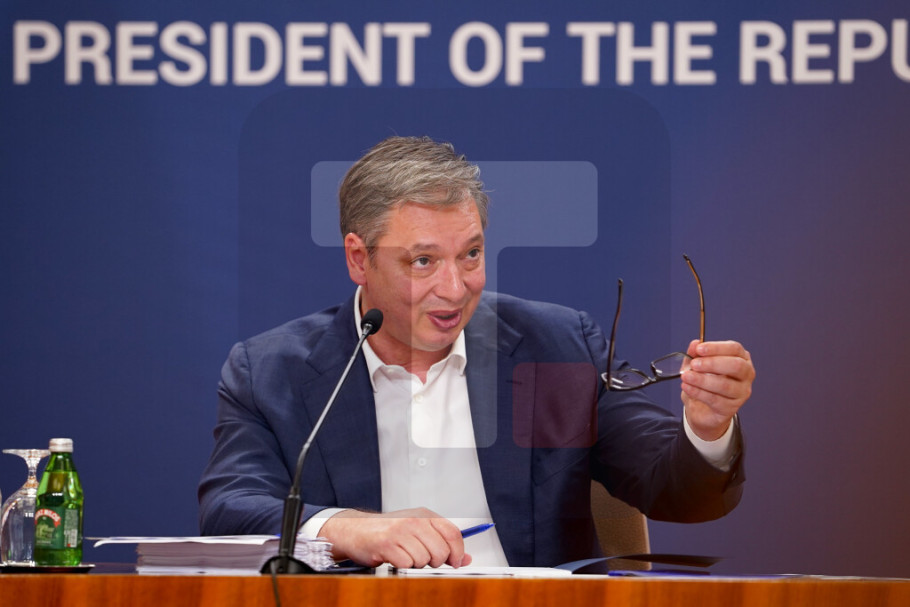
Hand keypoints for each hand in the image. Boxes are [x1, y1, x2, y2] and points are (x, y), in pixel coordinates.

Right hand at [319, 507, 471, 568]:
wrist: (356, 530)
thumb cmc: (388, 531)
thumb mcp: (418, 531)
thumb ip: (442, 543)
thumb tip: (465, 558)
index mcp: (424, 515)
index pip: (452, 533)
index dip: (458, 552)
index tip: (455, 562)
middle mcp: (414, 520)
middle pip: (441, 550)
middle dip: (435, 561)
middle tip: (424, 559)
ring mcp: (400, 531)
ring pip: (424, 560)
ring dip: (416, 564)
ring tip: (405, 555)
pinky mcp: (386, 544)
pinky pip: (406, 564)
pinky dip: (402, 566)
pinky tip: (394, 557)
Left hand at [680, 340, 754, 440]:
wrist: (702, 409)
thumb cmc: (704, 382)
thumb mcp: (697, 365)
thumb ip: (695, 354)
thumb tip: (694, 344)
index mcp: (741, 358)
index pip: (735, 348)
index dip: (717, 348)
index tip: (699, 349)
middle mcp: (746, 375)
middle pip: (736, 366)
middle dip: (713, 363)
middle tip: (694, 364)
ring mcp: (741, 393)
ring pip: (725, 385)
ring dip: (702, 380)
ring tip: (686, 376)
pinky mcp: (731, 408)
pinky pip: (715, 399)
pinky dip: (698, 392)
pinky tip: (687, 387)